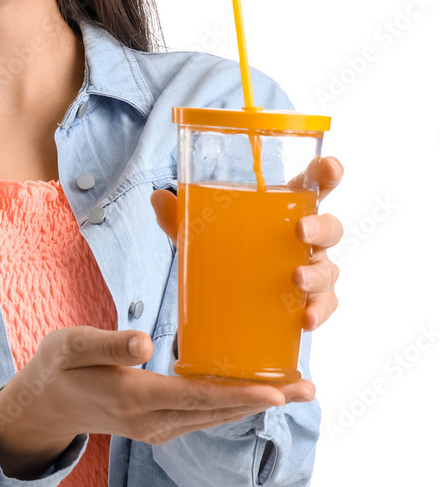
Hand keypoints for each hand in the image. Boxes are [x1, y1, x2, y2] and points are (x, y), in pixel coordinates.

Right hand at [0, 326, 314, 478]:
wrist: (44, 405)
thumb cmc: (57, 367)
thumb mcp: (72, 345)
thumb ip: (109, 343)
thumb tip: (147, 342)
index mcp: (133, 397)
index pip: (196, 397)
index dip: (238, 395)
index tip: (276, 392)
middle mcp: (151, 421)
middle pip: (217, 412)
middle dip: (263, 401)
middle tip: (307, 388)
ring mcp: (156, 429)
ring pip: (213, 417)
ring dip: (252, 405)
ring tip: (291, 390)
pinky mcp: (157, 426)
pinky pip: (201, 416)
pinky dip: (230, 404)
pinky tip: (248, 390)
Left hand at [150, 155, 344, 332]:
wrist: (227, 303)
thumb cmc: (226, 253)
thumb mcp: (198, 234)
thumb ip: (179, 217)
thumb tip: (157, 196)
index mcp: (285, 211)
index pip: (314, 186)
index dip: (327, 174)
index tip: (329, 166)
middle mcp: (306, 240)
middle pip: (330, 227)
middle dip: (321, 226)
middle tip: (301, 230)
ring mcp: (312, 271)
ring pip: (329, 269)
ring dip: (317, 274)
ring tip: (296, 279)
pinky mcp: (310, 303)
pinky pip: (324, 306)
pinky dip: (319, 312)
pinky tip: (305, 319)